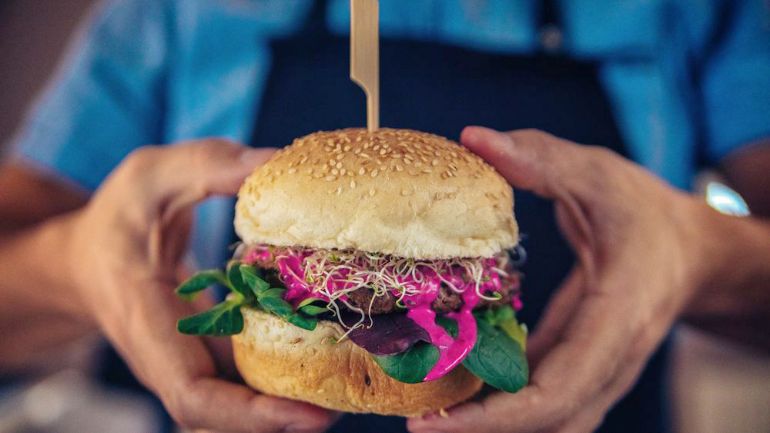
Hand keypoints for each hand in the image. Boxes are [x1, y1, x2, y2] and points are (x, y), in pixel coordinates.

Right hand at [66, 140, 336, 431]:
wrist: (89, 259)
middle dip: (289, 418)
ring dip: (297, 400)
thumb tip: (278, 162)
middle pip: (229, 415)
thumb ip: (208, 167)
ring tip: (357, 380)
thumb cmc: (117, 219)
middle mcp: (174, 360)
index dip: (251, 415)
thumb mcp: (151, 177)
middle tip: (354, 399)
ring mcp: (196, 362)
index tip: (310, 415)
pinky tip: (336, 349)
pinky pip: (252, 376)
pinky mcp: (216, 353)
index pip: (194, 396)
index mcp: (148, 326)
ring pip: (245, 402)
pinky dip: (291, 372)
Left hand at [409, 127, 713, 432]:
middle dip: (480, 428)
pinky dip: (502, 399)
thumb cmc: (648, 213)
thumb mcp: (598, 174)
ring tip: (426, 408)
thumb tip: (473, 139)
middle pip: (548, 419)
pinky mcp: (582, 364)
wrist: (691, 249)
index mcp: (619, 316)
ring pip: (547, 418)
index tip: (438, 420)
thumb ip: (540, 157)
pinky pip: (542, 395)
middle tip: (416, 421)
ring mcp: (599, 368)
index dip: (499, 415)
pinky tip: (457, 381)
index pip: (560, 389)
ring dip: (489, 421)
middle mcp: (612, 357)